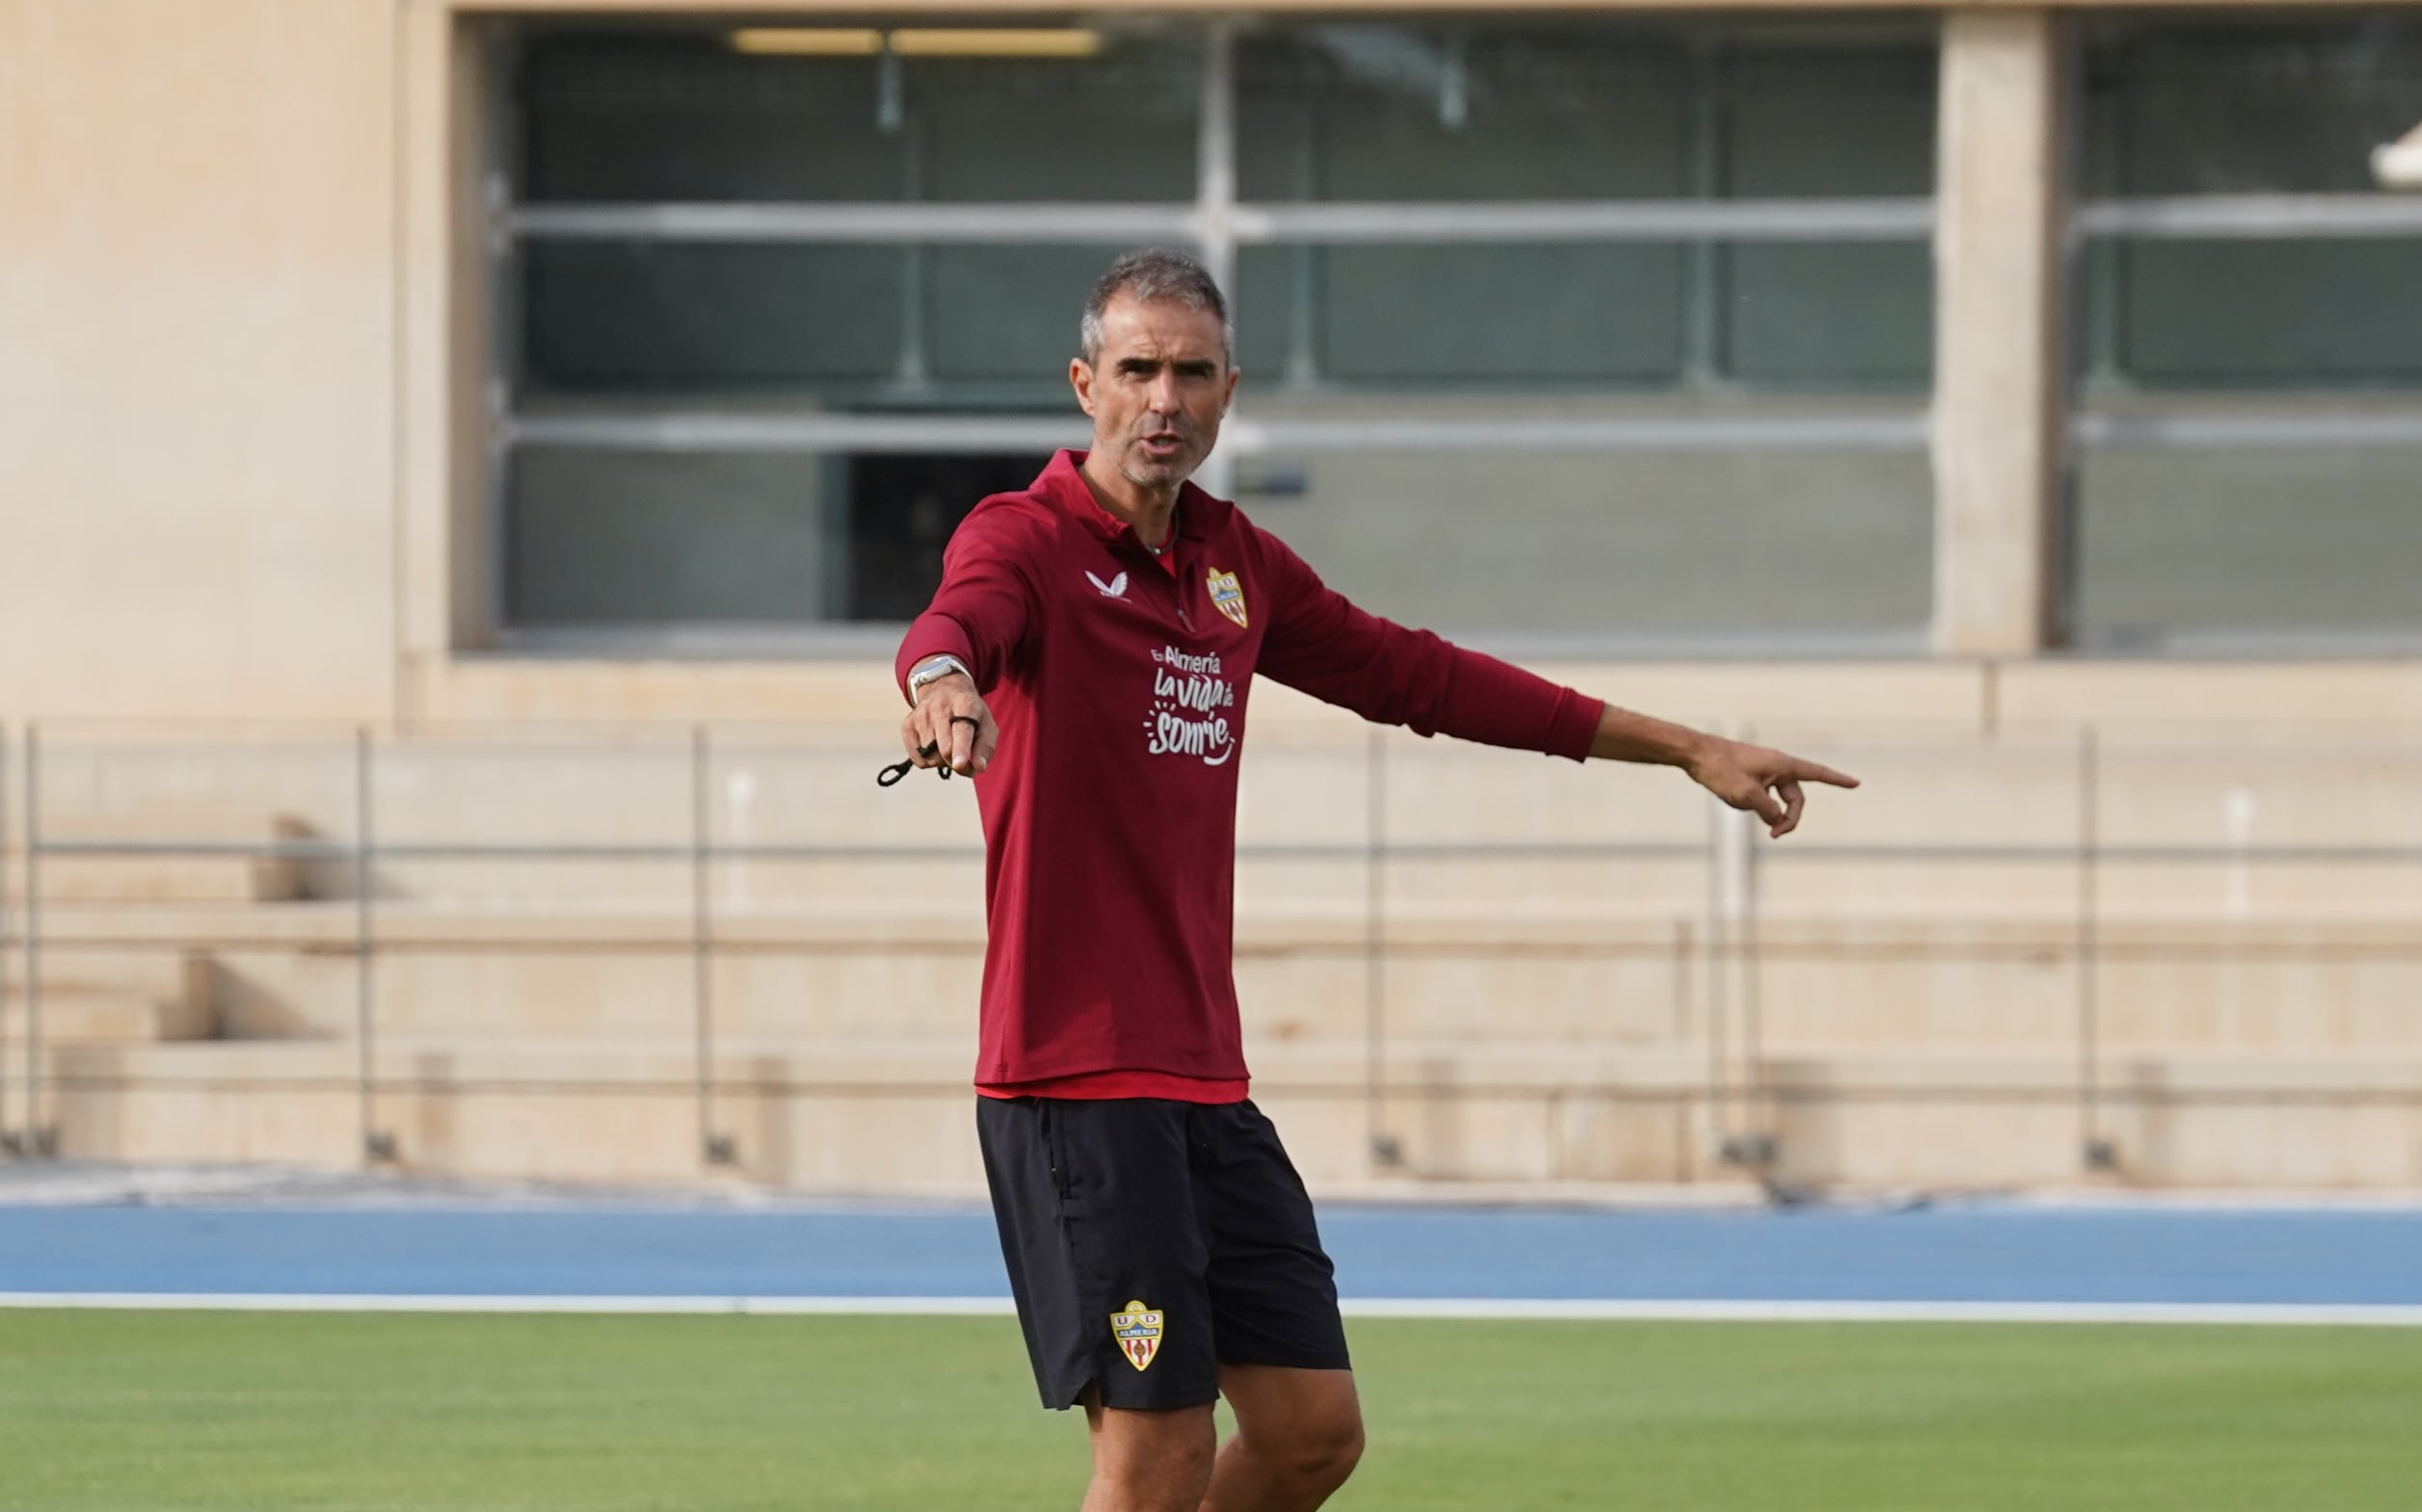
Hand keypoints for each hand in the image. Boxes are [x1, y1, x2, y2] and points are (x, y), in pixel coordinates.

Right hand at [900, 672, 997, 776]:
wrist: (944, 689)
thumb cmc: (970, 713)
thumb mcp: (986, 724)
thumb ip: (985, 748)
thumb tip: (977, 767)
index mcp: (964, 704)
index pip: (962, 731)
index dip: (961, 750)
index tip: (959, 765)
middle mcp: (939, 707)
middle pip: (945, 748)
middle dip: (956, 760)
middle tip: (962, 756)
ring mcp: (920, 715)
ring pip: (931, 756)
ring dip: (942, 760)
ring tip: (948, 744)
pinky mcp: (907, 725)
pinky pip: (918, 759)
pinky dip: (929, 761)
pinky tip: (935, 746)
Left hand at [1685, 736, 1857, 838]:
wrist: (1695, 753)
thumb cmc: (1721, 770)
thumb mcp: (1746, 796)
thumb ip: (1768, 810)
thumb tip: (1777, 819)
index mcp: (1782, 765)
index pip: (1817, 774)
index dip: (1837, 780)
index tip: (1856, 783)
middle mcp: (1777, 765)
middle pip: (1795, 797)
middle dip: (1789, 818)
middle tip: (1774, 835)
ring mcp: (1763, 769)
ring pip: (1776, 798)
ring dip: (1770, 813)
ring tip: (1748, 812)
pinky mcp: (1750, 774)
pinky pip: (1762, 795)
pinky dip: (1756, 805)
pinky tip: (1734, 800)